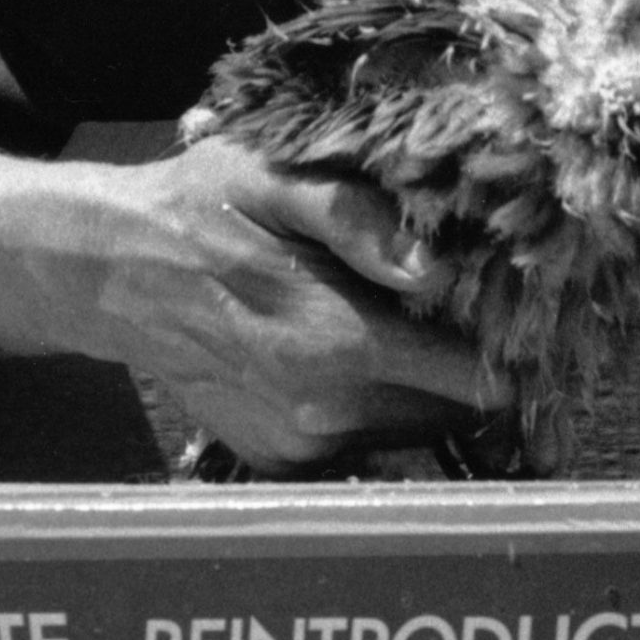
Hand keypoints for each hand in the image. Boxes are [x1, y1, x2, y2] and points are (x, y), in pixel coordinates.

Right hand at [100, 135, 499, 472]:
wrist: (116, 274)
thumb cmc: (202, 209)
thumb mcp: (276, 178)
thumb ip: (357, 220)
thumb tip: (436, 267)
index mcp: (344, 345)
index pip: (476, 385)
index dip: (512, 361)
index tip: (523, 333)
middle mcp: (329, 413)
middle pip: (451, 413)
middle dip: (464, 372)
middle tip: (454, 317)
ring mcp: (301, 446)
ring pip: (409, 430)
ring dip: (415, 391)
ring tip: (384, 329)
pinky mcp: (279, 460)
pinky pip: (358, 442)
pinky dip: (365, 408)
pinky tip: (334, 359)